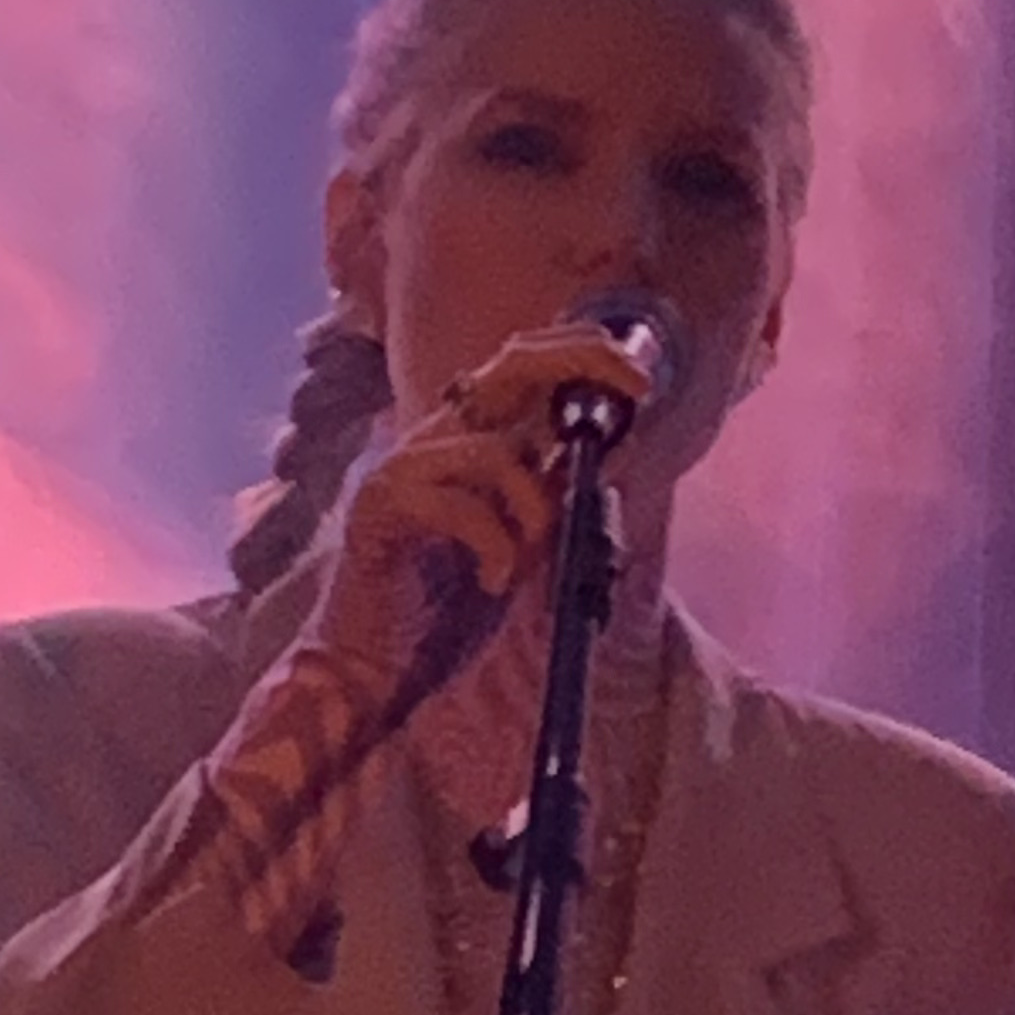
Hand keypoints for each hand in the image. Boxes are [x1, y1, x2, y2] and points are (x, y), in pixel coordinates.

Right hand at [299, 316, 653, 725]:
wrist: (373, 660)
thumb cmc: (448, 605)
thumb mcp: (526, 540)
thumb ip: (559, 495)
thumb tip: (619, 449)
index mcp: (476, 439)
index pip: (528, 366)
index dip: (584, 354)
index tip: (641, 376)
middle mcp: (441, 437)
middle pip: (511, 364)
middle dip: (579, 361)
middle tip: (633, 387)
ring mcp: (406, 466)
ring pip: (496, 448)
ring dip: (536, 507)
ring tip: (531, 562)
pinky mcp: (380, 506)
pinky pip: (462, 505)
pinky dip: (496, 546)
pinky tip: (492, 582)